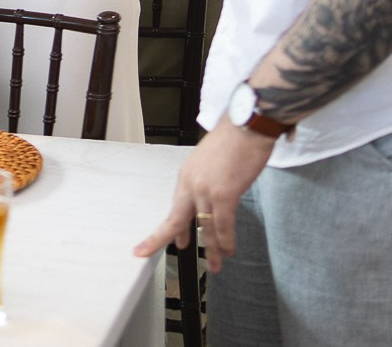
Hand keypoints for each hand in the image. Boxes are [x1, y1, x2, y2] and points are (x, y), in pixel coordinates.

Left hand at [132, 121, 274, 274]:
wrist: (248, 125)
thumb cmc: (235, 139)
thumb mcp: (210, 160)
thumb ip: (207, 180)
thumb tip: (213, 198)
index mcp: (187, 174)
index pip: (177, 206)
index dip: (174, 227)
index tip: (178, 241)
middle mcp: (191, 183)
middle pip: (174, 218)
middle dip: (159, 238)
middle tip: (144, 253)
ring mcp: (206, 190)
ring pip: (205, 227)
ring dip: (212, 250)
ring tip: (215, 266)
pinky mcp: (224, 194)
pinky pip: (223, 224)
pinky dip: (226, 240)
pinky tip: (228, 250)